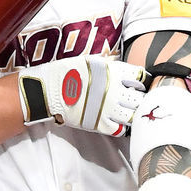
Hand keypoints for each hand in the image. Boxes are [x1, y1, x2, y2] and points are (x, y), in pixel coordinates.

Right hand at [18, 57, 148, 134]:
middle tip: (135, 101)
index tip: (137, 84)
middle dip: (140, 99)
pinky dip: (122, 127)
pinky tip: (119, 123)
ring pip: (132, 115)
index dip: (141, 81)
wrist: (50, 90)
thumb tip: (119, 66)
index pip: (140, 77)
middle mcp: (114, 90)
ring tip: (128, 113)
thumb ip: (109, 65)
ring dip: (132, 114)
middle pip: (140, 98)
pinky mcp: (100, 123)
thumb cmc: (68, 72)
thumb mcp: (92, 61)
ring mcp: (108, 108)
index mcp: (114, 72)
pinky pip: (120, 130)